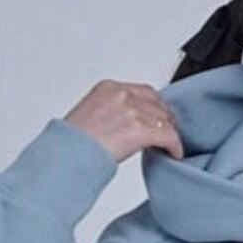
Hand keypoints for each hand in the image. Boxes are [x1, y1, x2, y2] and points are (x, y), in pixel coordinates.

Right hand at [63, 80, 184, 163]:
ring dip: (170, 133)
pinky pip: (168, 136)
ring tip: (170, 145)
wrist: (67, 155)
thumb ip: (112, 112)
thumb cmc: (73, 142)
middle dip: (165, 118)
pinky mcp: (139, 129)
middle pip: (157, 104)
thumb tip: (127, 124)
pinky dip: (175, 145)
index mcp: (108, 88)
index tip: (160, 117)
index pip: (144, 91)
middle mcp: (121, 95)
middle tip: (169, 132)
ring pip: (164, 120)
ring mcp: (131, 110)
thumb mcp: (90, 115)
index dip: (156, 106)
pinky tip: (174, 153)